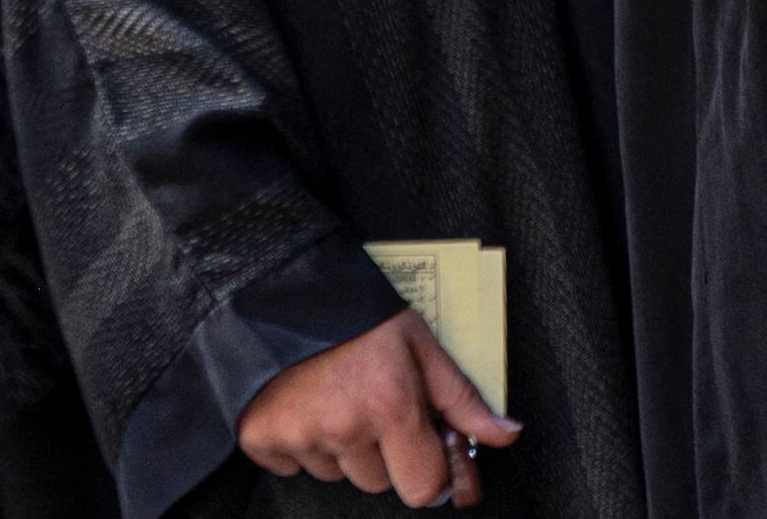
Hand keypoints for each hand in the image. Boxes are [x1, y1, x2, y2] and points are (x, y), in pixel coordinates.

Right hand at [235, 309, 521, 504]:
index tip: (422, 445)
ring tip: (331, 393)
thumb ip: (461, 396)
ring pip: (335, 472)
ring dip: (338, 446)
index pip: (424, 488)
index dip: (429, 469)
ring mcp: (298, 434)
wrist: (275, 279)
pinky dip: (296, 443)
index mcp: (390, 406)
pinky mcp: (259, 435)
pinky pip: (290, 466)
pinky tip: (298, 401)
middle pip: (377, 481)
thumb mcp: (418, 340)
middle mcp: (344, 427)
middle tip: (369, 401)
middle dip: (381, 452)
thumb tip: (508, 434)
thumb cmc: (353, 306)